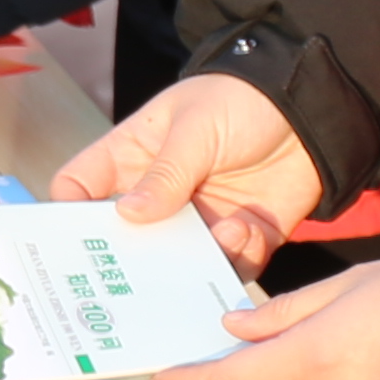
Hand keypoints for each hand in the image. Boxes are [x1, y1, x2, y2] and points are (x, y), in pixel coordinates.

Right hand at [49, 71, 331, 278]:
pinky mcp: (241, 238)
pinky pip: (230, 267)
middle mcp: (160, 196)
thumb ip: (166, 173)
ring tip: (220, 234)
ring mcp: (199, 221)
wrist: (311, 108)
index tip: (68, 240)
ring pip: (179, 263)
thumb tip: (126, 214)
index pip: (82, 187)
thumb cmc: (240, 100)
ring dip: (194, 261)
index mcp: (133, 157)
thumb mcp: (196, 127)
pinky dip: (238, 257)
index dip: (68, 212)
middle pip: (126, 240)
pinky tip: (247, 228)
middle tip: (134, 280)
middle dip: (129, 261)